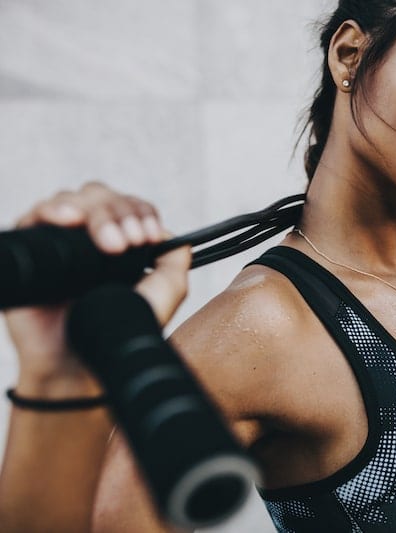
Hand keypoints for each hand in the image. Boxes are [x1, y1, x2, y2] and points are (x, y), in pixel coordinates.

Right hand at [3, 182, 190, 393]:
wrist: (85, 362)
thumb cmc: (122, 332)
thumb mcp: (167, 291)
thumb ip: (175, 258)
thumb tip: (171, 232)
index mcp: (119, 246)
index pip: (127, 207)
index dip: (139, 212)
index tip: (148, 235)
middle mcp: (88, 241)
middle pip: (100, 197)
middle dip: (120, 213)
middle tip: (128, 243)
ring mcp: (59, 245)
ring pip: (72, 201)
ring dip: (96, 213)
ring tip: (110, 244)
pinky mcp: (29, 252)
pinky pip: (35, 216)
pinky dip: (54, 209)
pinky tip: (70, 220)